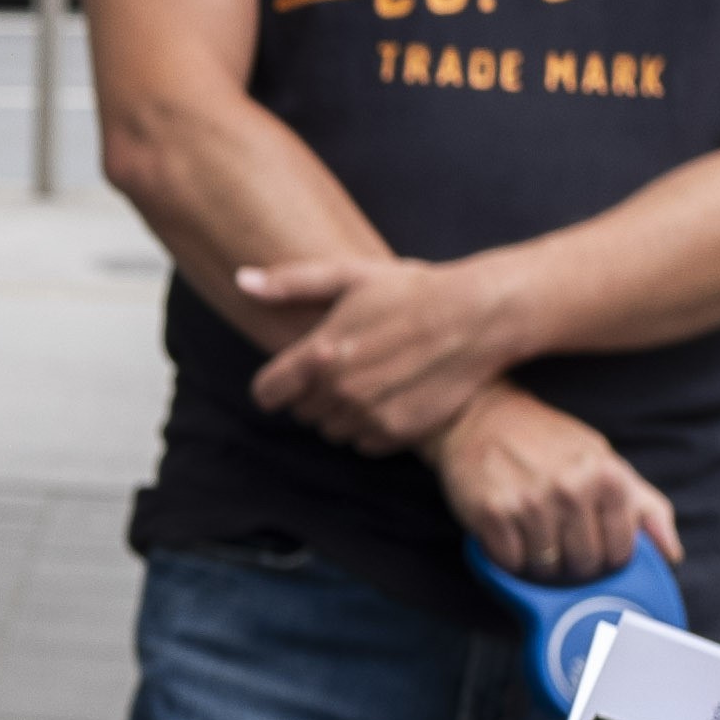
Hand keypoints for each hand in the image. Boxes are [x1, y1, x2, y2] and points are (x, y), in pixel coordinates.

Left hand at [230, 245, 522, 447]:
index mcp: (320, 354)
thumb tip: (241, 281)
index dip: (276, 385)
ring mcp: (369, 416)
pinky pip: (365, 444)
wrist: (478, 318)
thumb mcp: (350, 275)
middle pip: (301, 413)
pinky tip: (393, 396)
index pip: (267, 393)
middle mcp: (340, 391)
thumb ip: (291, 283)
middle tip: (347, 365)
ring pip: (332, 432)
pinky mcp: (398, 433)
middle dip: (314, 394)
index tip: (291, 377)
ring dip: (343, 413)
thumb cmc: (413, 291)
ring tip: (373, 379)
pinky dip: (372, 427)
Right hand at [438, 386, 680, 583]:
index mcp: (607, 475)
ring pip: (546, 567)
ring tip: (532, 530)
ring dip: (539, 559)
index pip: (621, 552)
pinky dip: (508, 555)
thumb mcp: (604, 461)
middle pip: (584, 564)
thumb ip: (645, 506)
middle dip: (573, 560)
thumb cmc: (549, 441)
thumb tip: (672, 554)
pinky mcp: (493, 512)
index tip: (592, 541)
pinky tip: (508, 529)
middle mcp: (572, 487)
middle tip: (558, 535)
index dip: (607, 555)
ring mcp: (531, 501)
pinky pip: (510, 563)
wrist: (482, 414)